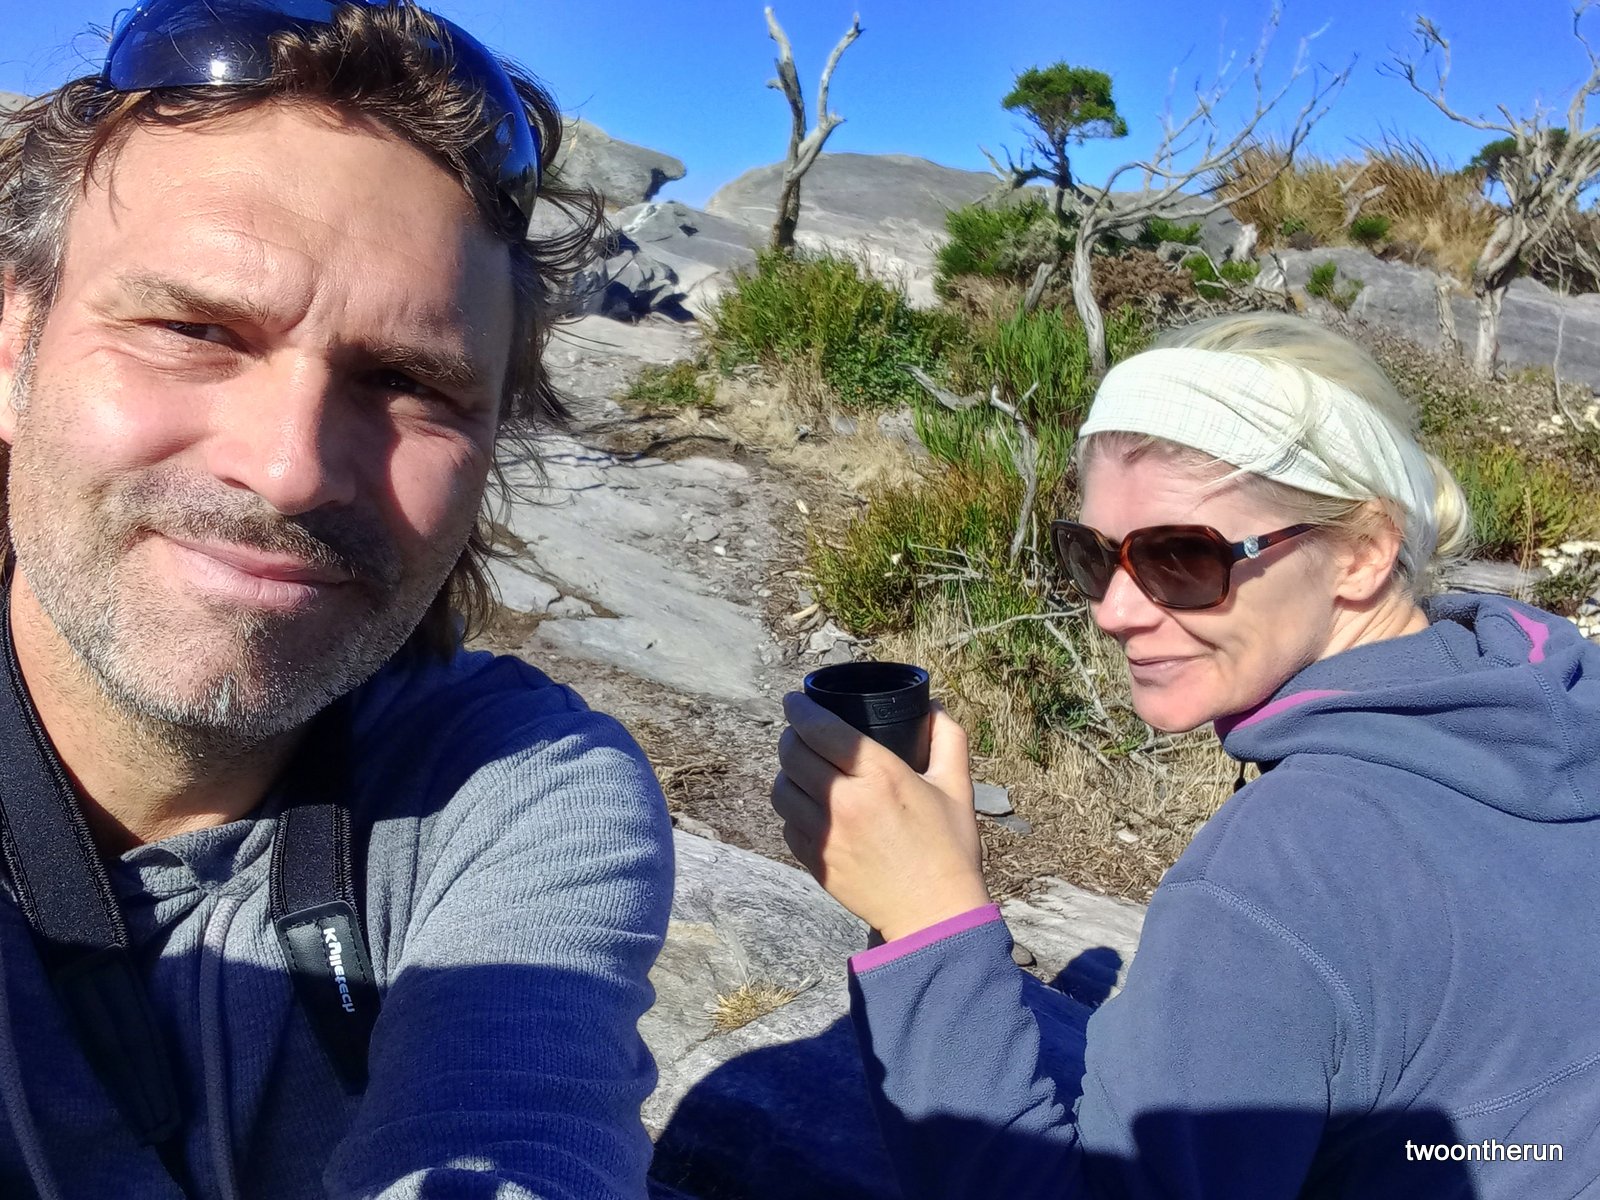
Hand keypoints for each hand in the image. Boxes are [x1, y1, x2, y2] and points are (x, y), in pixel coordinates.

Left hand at [771, 692, 989, 942]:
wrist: (934, 915)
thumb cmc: (949, 850)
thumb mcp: (957, 787)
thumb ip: (948, 739)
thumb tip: (932, 707)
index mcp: (879, 775)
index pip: (820, 728)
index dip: (800, 709)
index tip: (795, 700)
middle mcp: (845, 802)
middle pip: (792, 753)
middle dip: (790, 735)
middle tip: (799, 732)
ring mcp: (825, 835)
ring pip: (782, 789)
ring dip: (786, 772)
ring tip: (800, 768)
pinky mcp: (816, 862)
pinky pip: (787, 825)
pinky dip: (792, 810)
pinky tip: (808, 806)